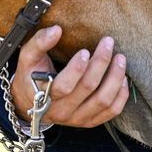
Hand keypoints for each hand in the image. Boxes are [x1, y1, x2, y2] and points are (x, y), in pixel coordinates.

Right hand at [9, 25, 129, 127]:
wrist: (30, 102)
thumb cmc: (30, 76)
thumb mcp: (27, 57)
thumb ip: (39, 42)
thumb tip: (57, 29)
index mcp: (43, 97)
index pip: (63, 86)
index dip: (76, 69)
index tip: (85, 51)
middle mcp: (61, 111)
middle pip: (88, 88)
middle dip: (101, 63)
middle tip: (108, 43)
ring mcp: (77, 119)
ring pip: (103, 100)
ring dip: (115, 78)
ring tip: (120, 58)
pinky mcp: (89, 121)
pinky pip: (112, 111)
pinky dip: (121, 95)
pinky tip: (123, 78)